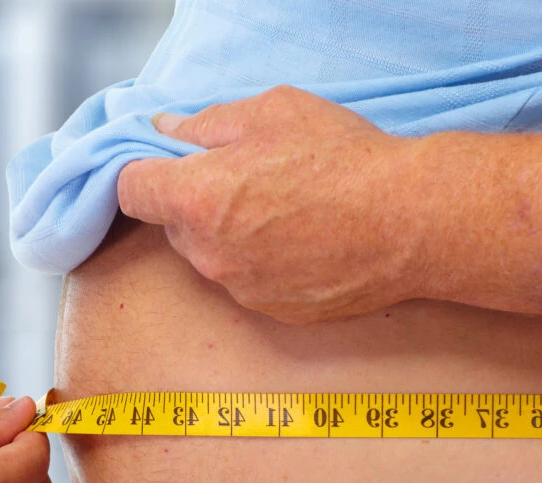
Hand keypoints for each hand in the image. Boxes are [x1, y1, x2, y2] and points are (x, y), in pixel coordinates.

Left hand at [116, 86, 425, 324]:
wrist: (410, 221)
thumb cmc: (343, 158)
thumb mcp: (272, 111)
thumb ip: (206, 124)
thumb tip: (168, 132)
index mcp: (196, 199)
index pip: (131, 190)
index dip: (145, 171)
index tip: (167, 163)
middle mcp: (207, 254)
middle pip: (173, 225)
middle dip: (195, 201)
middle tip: (246, 176)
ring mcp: (238, 288)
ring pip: (211, 255)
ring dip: (230, 233)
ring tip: (286, 208)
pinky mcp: (270, 311)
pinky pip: (247, 281)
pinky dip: (263, 261)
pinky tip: (305, 239)